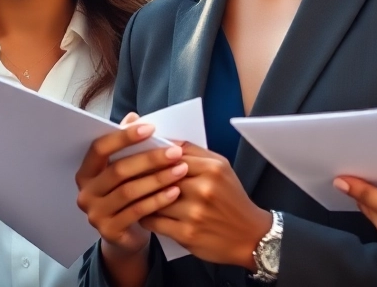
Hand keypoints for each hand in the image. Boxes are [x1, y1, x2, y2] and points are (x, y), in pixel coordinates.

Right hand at [75, 113, 187, 280]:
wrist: (125, 235)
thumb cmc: (127, 193)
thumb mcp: (125, 169)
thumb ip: (126, 144)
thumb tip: (133, 116)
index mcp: (86, 171)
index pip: (99, 148)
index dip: (124, 137)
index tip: (151, 128)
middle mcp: (85, 192)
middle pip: (118, 170)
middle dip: (150, 159)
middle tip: (175, 152)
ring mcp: (95, 214)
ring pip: (129, 191)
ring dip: (158, 179)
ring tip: (181, 170)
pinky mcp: (109, 231)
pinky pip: (137, 212)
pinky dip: (158, 200)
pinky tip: (175, 192)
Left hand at [141, 143, 271, 268]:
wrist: (250, 236)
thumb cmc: (232, 199)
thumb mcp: (222, 169)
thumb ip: (195, 153)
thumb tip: (165, 141)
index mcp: (212, 168)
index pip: (172, 155)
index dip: (152, 155)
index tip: (137, 154)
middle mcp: (204, 188)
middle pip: (161, 176)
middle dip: (141, 174)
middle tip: (125, 174)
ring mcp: (194, 212)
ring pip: (154, 198)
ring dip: (140, 197)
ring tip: (130, 193)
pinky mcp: (186, 233)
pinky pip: (154, 221)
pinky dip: (145, 216)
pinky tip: (142, 213)